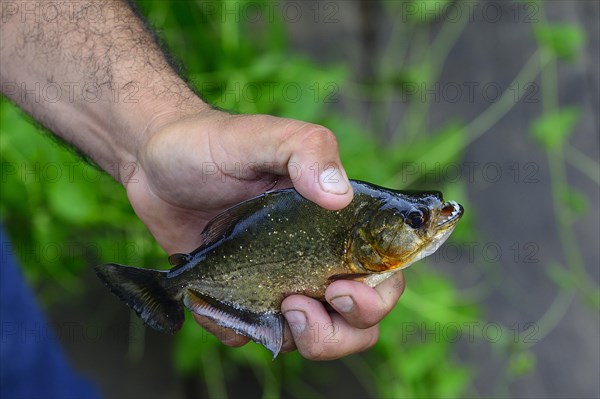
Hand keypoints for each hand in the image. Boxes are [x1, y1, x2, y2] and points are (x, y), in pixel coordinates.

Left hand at [126, 109, 404, 359]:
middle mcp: (315, 257)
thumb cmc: (212, 143)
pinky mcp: (242, 295)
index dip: (375, 297)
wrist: (155, 164)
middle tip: (297, 304)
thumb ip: (306, 150)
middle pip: (357, 320)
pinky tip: (218, 304)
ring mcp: (279, 280)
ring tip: (272, 306)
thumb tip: (339, 196)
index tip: (339, 288)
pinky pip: (255, 334)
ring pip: (315, 337)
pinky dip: (241, 332)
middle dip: (339, 331)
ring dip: (301, 340)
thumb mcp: (262, 137)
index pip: (382, 275)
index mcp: (335, 224)